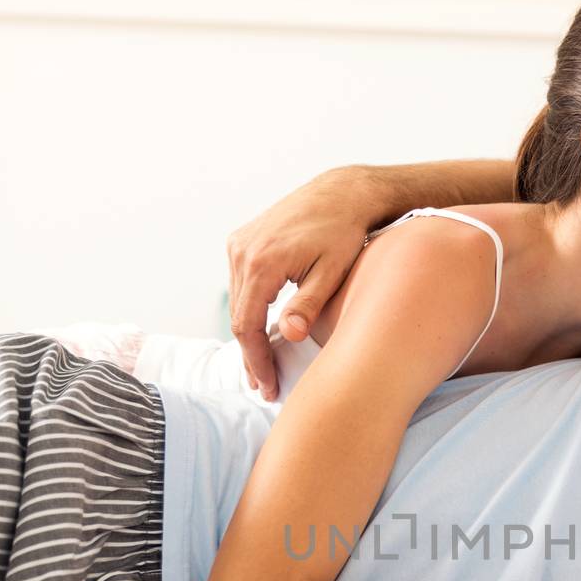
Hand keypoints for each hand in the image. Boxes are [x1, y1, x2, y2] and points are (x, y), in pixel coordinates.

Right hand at [226, 170, 376, 399]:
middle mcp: (242, 251)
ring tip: (263, 368)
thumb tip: (290, 335)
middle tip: (265, 387)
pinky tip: (261, 334)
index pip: (247, 326)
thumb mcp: (332, 272)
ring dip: (249, 336)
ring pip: (237, 303)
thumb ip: (308, 305)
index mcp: (262, 262)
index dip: (255, 361)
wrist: (340, 194)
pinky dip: (249, 311)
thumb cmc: (343, 233)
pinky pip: (241, 286)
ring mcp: (240, 244)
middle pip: (238, 318)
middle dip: (251, 356)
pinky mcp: (243, 241)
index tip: (266, 386)